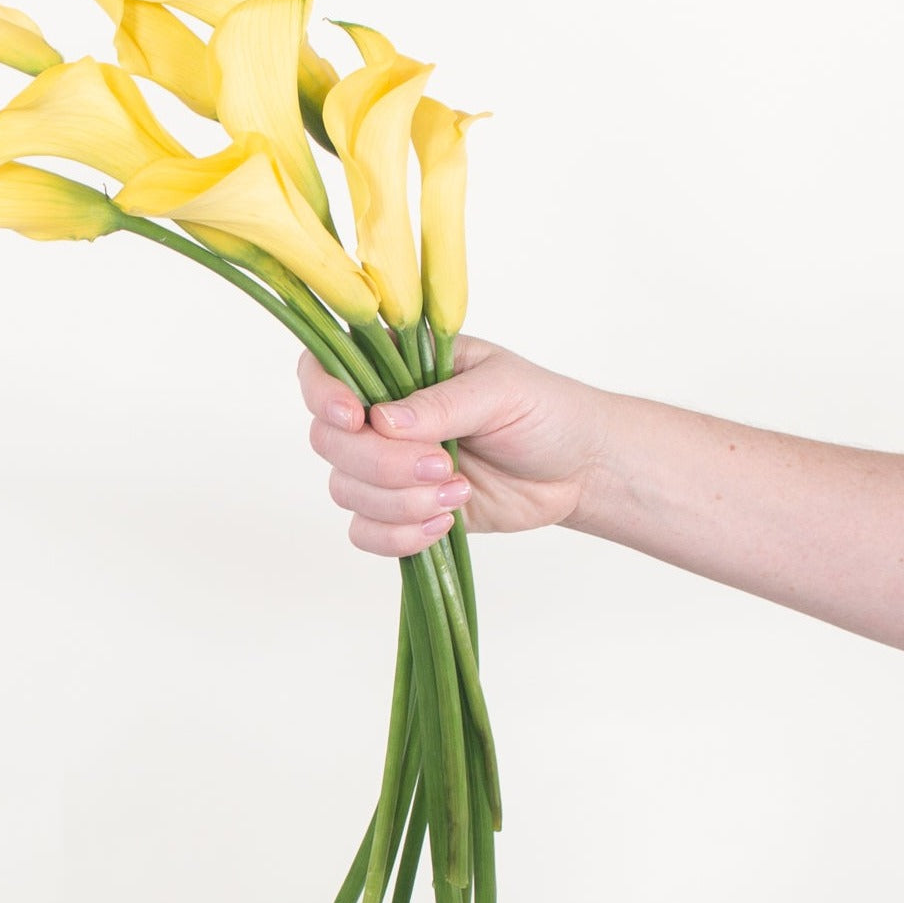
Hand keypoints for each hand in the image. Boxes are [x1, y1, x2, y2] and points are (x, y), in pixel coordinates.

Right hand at [298, 335, 607, 555]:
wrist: (578, 470)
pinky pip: (366, 532)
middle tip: (443, 466)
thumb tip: (383, 421)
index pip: (326, 370)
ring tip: (458, 494)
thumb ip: (442, 404)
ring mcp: (387, 467)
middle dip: (381, 463)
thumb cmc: (544, 411)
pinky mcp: (402, 511)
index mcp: (397, 366)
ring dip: (399, 502)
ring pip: (346, 490)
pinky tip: (444, 525)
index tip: (355, 418)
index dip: (325, 394)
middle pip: (330, 441)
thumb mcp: (501, 391)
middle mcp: (380, 415)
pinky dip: (399, 536)